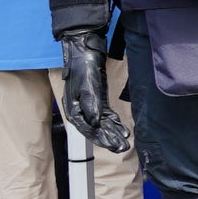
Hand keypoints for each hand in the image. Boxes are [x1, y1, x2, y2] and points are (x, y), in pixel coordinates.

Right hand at [58, 34, 131, 154]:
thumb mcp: (87, 85)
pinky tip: (123, 130)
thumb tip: (95, 123)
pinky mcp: (98, 100)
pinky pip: (106, 115)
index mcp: (73, 108)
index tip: (111, 145)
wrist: (85, 51)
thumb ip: (90, 105)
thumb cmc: (82, 67)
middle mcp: (80, 110)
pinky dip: (114, 123)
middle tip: (121, 148)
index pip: (86, 128)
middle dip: (108, 139)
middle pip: (95, 129)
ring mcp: (89, 105)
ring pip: (102, 124)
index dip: (99, 137)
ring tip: (124, 143)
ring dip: (113, 133)